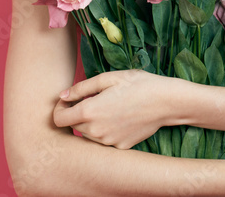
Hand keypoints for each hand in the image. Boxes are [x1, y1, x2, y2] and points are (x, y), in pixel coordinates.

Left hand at [52, 69, 178, 148]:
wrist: (165, 102)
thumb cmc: (137, 85)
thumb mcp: (107, 79)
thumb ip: (81, 88)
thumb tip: (63, 96)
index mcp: (89, 112)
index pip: (59, 119)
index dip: (60, 108)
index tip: (69, 100)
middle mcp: (96, 131)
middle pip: (74, 126)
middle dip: (77, 113)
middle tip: (92, 99)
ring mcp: (109, 142)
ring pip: (88, 134)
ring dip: (91, 122)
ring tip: (108, 107)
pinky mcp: (120, 146)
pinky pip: (104, 139)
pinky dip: (106, 130)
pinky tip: (120, 117)